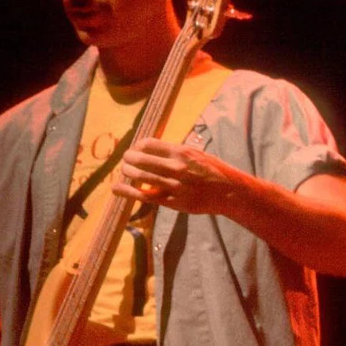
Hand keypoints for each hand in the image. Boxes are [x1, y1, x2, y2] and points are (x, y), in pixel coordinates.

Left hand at [114, 138, 243, 214]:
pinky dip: (127, 192)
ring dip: (127, 172)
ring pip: (140, 177)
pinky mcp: (172, 201)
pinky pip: (144, 196)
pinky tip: (117, 188)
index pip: (148, 144)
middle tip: (126, 159)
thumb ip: (175, 152)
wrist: (228, 192)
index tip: (136, 149)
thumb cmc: (213, 170)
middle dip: (128, 158)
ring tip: (124, 170)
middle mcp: (175, 168)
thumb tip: (152, 149)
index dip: (137, 145)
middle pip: (140, 159)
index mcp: (181, 152)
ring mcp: (173, 186)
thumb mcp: (196, 153)